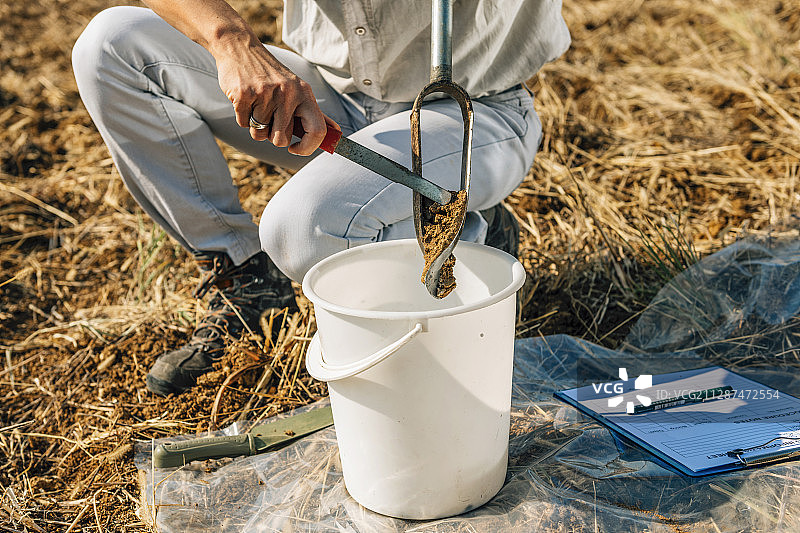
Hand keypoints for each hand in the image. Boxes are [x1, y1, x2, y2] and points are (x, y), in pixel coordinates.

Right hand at [216, 40, 331, 154]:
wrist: (239, 47)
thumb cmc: (270, 74)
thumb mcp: (296, 88)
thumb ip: (312, 113)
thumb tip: (335, 133)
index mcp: (304, 92)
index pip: (317, 131)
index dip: (308, 147)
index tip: (296, 149)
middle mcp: (287, 93)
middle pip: (281, 139)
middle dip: (272, 135)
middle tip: (269, 117)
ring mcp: (265, 94)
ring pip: (260, 134)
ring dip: (256, 126)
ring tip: (257, 105)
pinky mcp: (243, 95)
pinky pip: (243, 124)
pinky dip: (243, 117)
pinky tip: (245, 99)